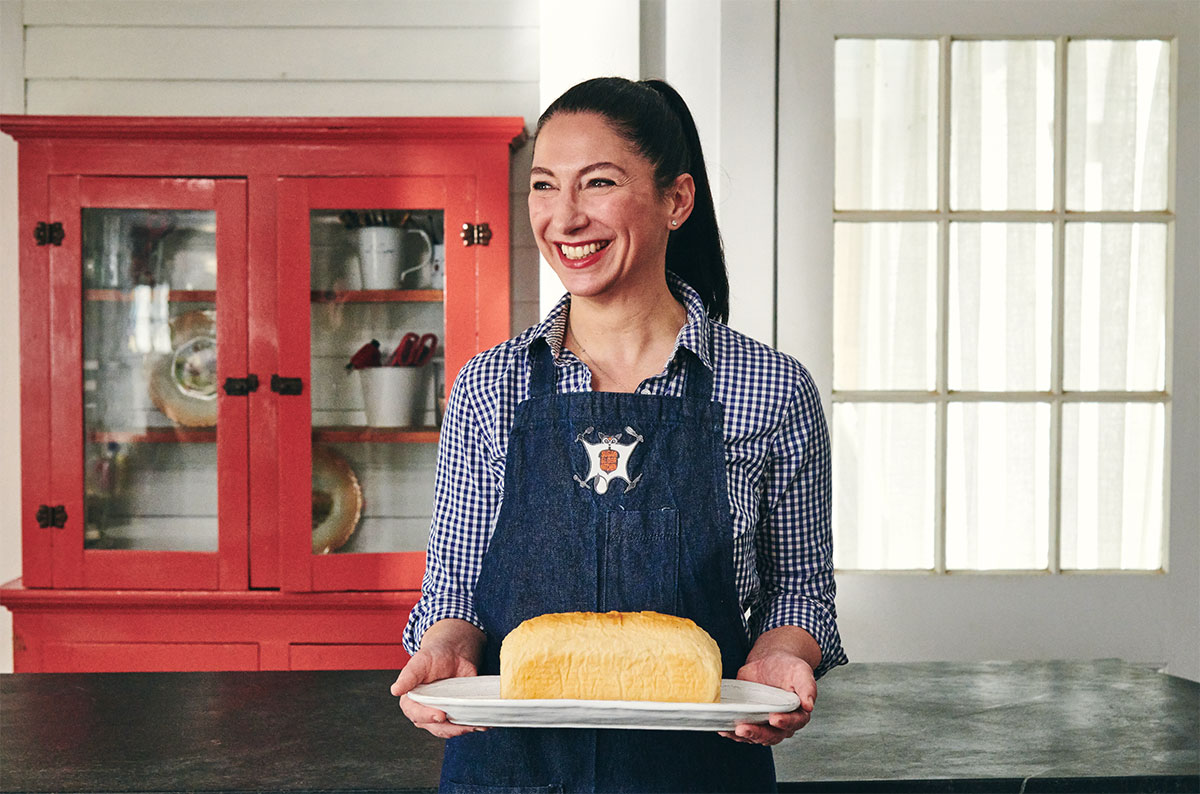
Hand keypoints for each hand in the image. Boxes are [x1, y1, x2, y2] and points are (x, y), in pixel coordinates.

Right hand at [389, 619, 486, 738]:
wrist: (455, 652)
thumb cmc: (434, 656)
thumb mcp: (420, 661)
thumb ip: (409, 676)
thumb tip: (396, 689)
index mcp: (411, 700)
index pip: (415, 714)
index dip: (427, 717)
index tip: (440, 715)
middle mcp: (424, 710)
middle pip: (434, 726)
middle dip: (448, 728)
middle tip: (462, 726)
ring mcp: (441, 713)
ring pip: (449, 729)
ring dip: (462, 729)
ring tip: (475, 725)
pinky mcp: (455, 713)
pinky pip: (462, 724)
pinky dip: (471, 725)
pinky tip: (481, 723)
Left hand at [719, 649, 816, 745]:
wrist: (768, 662)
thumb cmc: (787, 668)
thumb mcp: (800, 672)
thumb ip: (807, 687)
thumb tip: (809, 704)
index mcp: (798, 714)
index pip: (793, 723)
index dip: (785, 723)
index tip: (774, 719)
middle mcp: (782, 724)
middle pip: (772, 735)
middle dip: (758, 733)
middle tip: (744, 728)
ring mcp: (764, 723)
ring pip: (755, 736)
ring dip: (743, 736)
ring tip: (732, 730)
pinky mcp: (749, 720)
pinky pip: (741, 731)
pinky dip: (731, 732)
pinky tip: (723, 728)